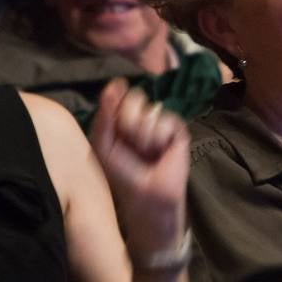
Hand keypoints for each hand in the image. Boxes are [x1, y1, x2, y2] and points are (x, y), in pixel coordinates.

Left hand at [90, 79, 189, 254]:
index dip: (115, 104)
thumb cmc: (122, 175)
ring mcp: (160, 123)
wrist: (146, 197)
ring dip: (143, 137)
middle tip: (130, 145)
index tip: (115, 128)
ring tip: (146, 153)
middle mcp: (142, 117)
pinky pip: (165, 121)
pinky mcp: (178, 130)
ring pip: (149, 111)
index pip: (119, 95)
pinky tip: (160, 151)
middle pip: (134, 98)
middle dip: (128, 123)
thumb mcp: (104, 145)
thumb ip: (105, 116)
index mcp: (121, 119)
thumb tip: (115, 84)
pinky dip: (158, 139)